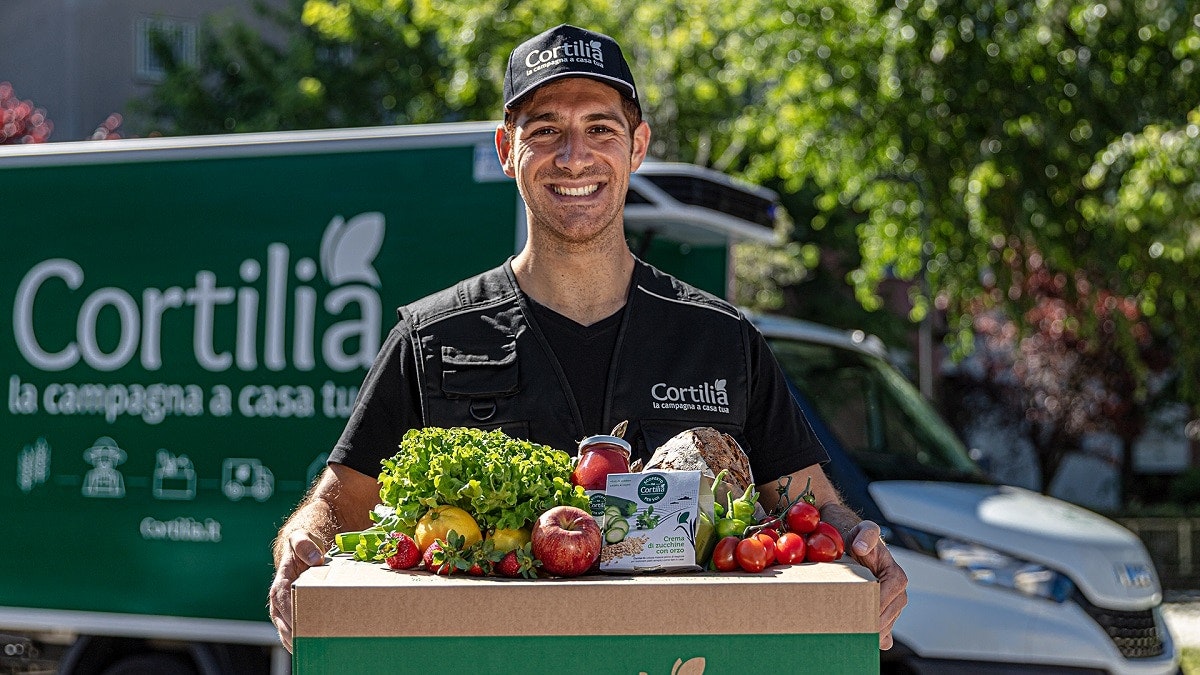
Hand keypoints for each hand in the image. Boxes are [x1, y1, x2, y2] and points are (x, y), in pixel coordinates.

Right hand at [268, 530, 326, 651]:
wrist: (302, 550)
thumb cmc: (302, 545)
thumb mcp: (302, 538)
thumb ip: (304, 544)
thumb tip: (314, 558)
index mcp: (280, 583)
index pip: (283, 602)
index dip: (291, 614)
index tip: (301, 625)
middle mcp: (279, 600)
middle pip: (284, 622)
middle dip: (295, 634)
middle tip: (312, 643)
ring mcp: (285, 609)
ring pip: (286, 631)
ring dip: (297, 642)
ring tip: (312, 650)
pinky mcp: (293, 613)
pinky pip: (293, 631)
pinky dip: (300, 641)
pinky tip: (311, 649)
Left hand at [846, 520, 907, 649]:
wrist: (856, 547)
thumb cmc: (860, 539)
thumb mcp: (863, 531)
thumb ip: (866, 535)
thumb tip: (862, 548)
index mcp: (896, 576)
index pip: (887, 598)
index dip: (874, 607)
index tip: (859, 614)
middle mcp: (898, 593)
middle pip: (886, 616)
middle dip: (871, 624)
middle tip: (851, 630)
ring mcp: (893, 605)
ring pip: (885, 627)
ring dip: (871, 633)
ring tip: (853, 638)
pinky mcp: (885, 614)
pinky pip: (885, 634)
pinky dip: (877, 640)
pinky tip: (865, 643)